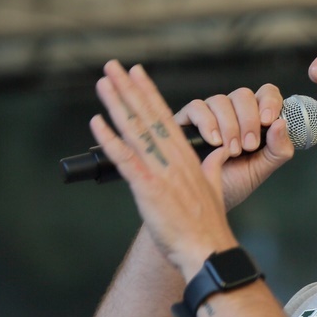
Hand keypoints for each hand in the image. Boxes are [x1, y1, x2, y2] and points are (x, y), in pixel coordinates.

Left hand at [90, 61, 292, 275]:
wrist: (207, 250)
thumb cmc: (207, 226)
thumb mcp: (216, 188)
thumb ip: (214, 167)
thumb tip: (220, 153)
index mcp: (187, 157)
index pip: (164, 117)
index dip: (149, 93)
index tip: (137, 72)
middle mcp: (172, 158)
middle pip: (147, 116)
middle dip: (128, 88)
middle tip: (112, 66)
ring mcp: (159, 171)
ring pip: (134, 130)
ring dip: (116, 103)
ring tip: (103, 82)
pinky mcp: (147, 188)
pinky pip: (125, 158)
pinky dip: (110, 139)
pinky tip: (97, 121)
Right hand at [175, 82, 294, 210]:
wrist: (208, 199)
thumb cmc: (234, 183)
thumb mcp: (261, 169)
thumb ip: (278, 149)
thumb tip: (281, 124)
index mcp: (254, 118)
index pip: (266, 93)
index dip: (269, 101)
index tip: (268, 121)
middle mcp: (232, 111)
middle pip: (243, 94)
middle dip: (248, 120)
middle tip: (248, 146)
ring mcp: (210, 113)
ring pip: (221, 100)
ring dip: (229, 126)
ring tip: (230, 151)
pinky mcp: (188, 119)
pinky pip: (197, 107)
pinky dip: (208, 123)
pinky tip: (214, 142)